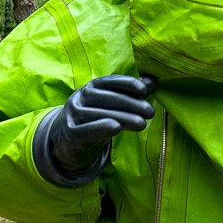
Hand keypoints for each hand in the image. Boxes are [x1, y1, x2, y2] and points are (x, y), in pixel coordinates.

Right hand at [33, 74, 157, 185]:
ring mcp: (73, 114)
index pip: (109, 81)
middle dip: (131, 104)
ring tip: (142, 124)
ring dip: (123, 118)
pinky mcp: (70, 133)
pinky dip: (101, 128)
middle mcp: (81, 97)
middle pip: (107, 98)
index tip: (144, 90)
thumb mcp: (112, 105)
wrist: (70, 141)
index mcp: (92, 87)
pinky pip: (86, 130)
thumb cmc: (97, 119)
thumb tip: (153, 81)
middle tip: (150, 112)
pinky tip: (116, 128)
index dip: (126, 83)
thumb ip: (131, 94)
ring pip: (100, 114)